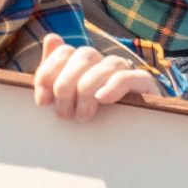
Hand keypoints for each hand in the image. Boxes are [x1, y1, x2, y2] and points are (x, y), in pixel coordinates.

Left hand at [33, 37, 159, 120]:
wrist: (128, 149)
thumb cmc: (92, 126)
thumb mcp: (67, 102)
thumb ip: (54, 74)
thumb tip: (51, 38)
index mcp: (85, 65)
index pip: (64, 52)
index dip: (48, 73)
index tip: (42, 101)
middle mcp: (105, 64)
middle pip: (83, 56)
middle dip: (66, 85)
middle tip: (64, 114)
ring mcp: (126, 72)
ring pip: (105, 65)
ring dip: (87, 90)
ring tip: (82, 115)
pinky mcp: (145, 86)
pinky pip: (129, 77)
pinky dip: (113, 86)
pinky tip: (102, 99)